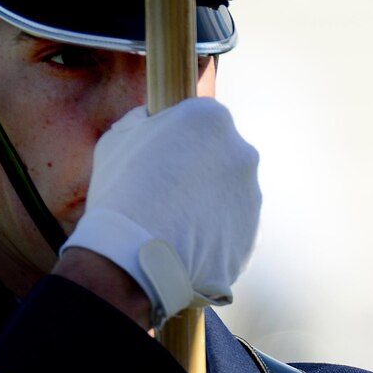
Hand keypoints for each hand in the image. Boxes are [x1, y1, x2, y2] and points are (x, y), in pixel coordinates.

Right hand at [61, 100, 261, 324]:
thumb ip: (146, 121)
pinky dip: (213, 235)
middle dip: (200, 169)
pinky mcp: (253, 233)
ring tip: (172, 224)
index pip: (202, 118)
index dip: (180, 136)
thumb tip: (152, 120)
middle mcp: (243, 152)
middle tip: (167, 192)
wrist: (137, 254)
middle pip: (222, 156)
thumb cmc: (121, 189)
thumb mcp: (119, 137)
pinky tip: (185, 244)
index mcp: (211, 119)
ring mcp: (253, 195)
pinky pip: (231, 229)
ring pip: (229, 194)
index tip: (163, 155)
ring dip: (207, 203)